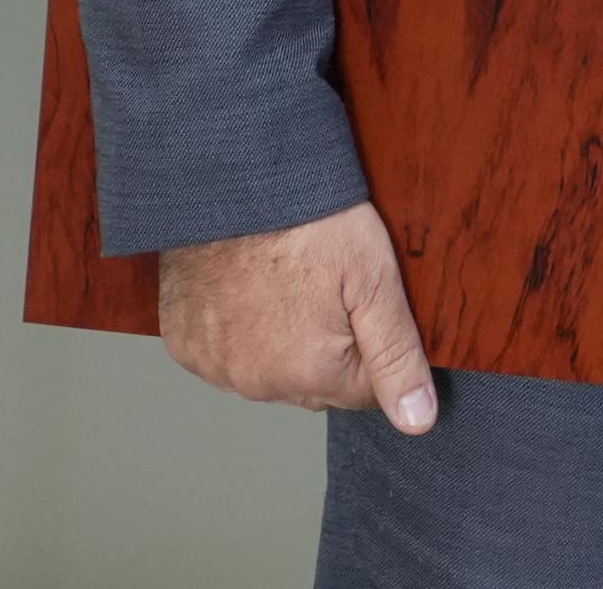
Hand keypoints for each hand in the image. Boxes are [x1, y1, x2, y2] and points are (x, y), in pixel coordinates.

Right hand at [157, 201, 437, 432]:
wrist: (234, 181)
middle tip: (325, 287)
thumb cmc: (310, 221)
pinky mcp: (184, 344)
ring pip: (270, 373)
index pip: (365, 392)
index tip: (362, 302)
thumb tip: (418, 420)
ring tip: (286, 284)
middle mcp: (256, 384)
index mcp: (309, 375)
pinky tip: (247, 290)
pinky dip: (239, 332)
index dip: (373, 346)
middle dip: (329, 348)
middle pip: (316, 385)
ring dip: (282, 344)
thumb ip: (398, 357)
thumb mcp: (375, 280)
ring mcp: (214, 366)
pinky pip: (226, 355)